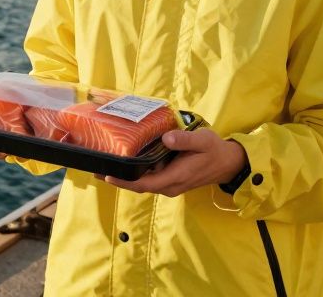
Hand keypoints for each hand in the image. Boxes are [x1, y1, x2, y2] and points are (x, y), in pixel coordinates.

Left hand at [101, 128, 246, 196]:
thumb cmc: (213, 150)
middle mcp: (168, 185)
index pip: (144, 184)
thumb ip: (185, 140)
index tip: (107, 175)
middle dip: (118, 178)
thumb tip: (166, 138)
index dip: (124, 182)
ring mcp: (168, 183)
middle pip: (138, 185)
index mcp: (174, 178)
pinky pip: (149, 177)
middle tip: (96, 167)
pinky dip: (136, 171)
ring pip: (142, 182)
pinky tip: (126, 159)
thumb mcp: (202, 141)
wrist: (226, 162)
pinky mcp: (169, 178)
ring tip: (106, 161)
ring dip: (125, 175)